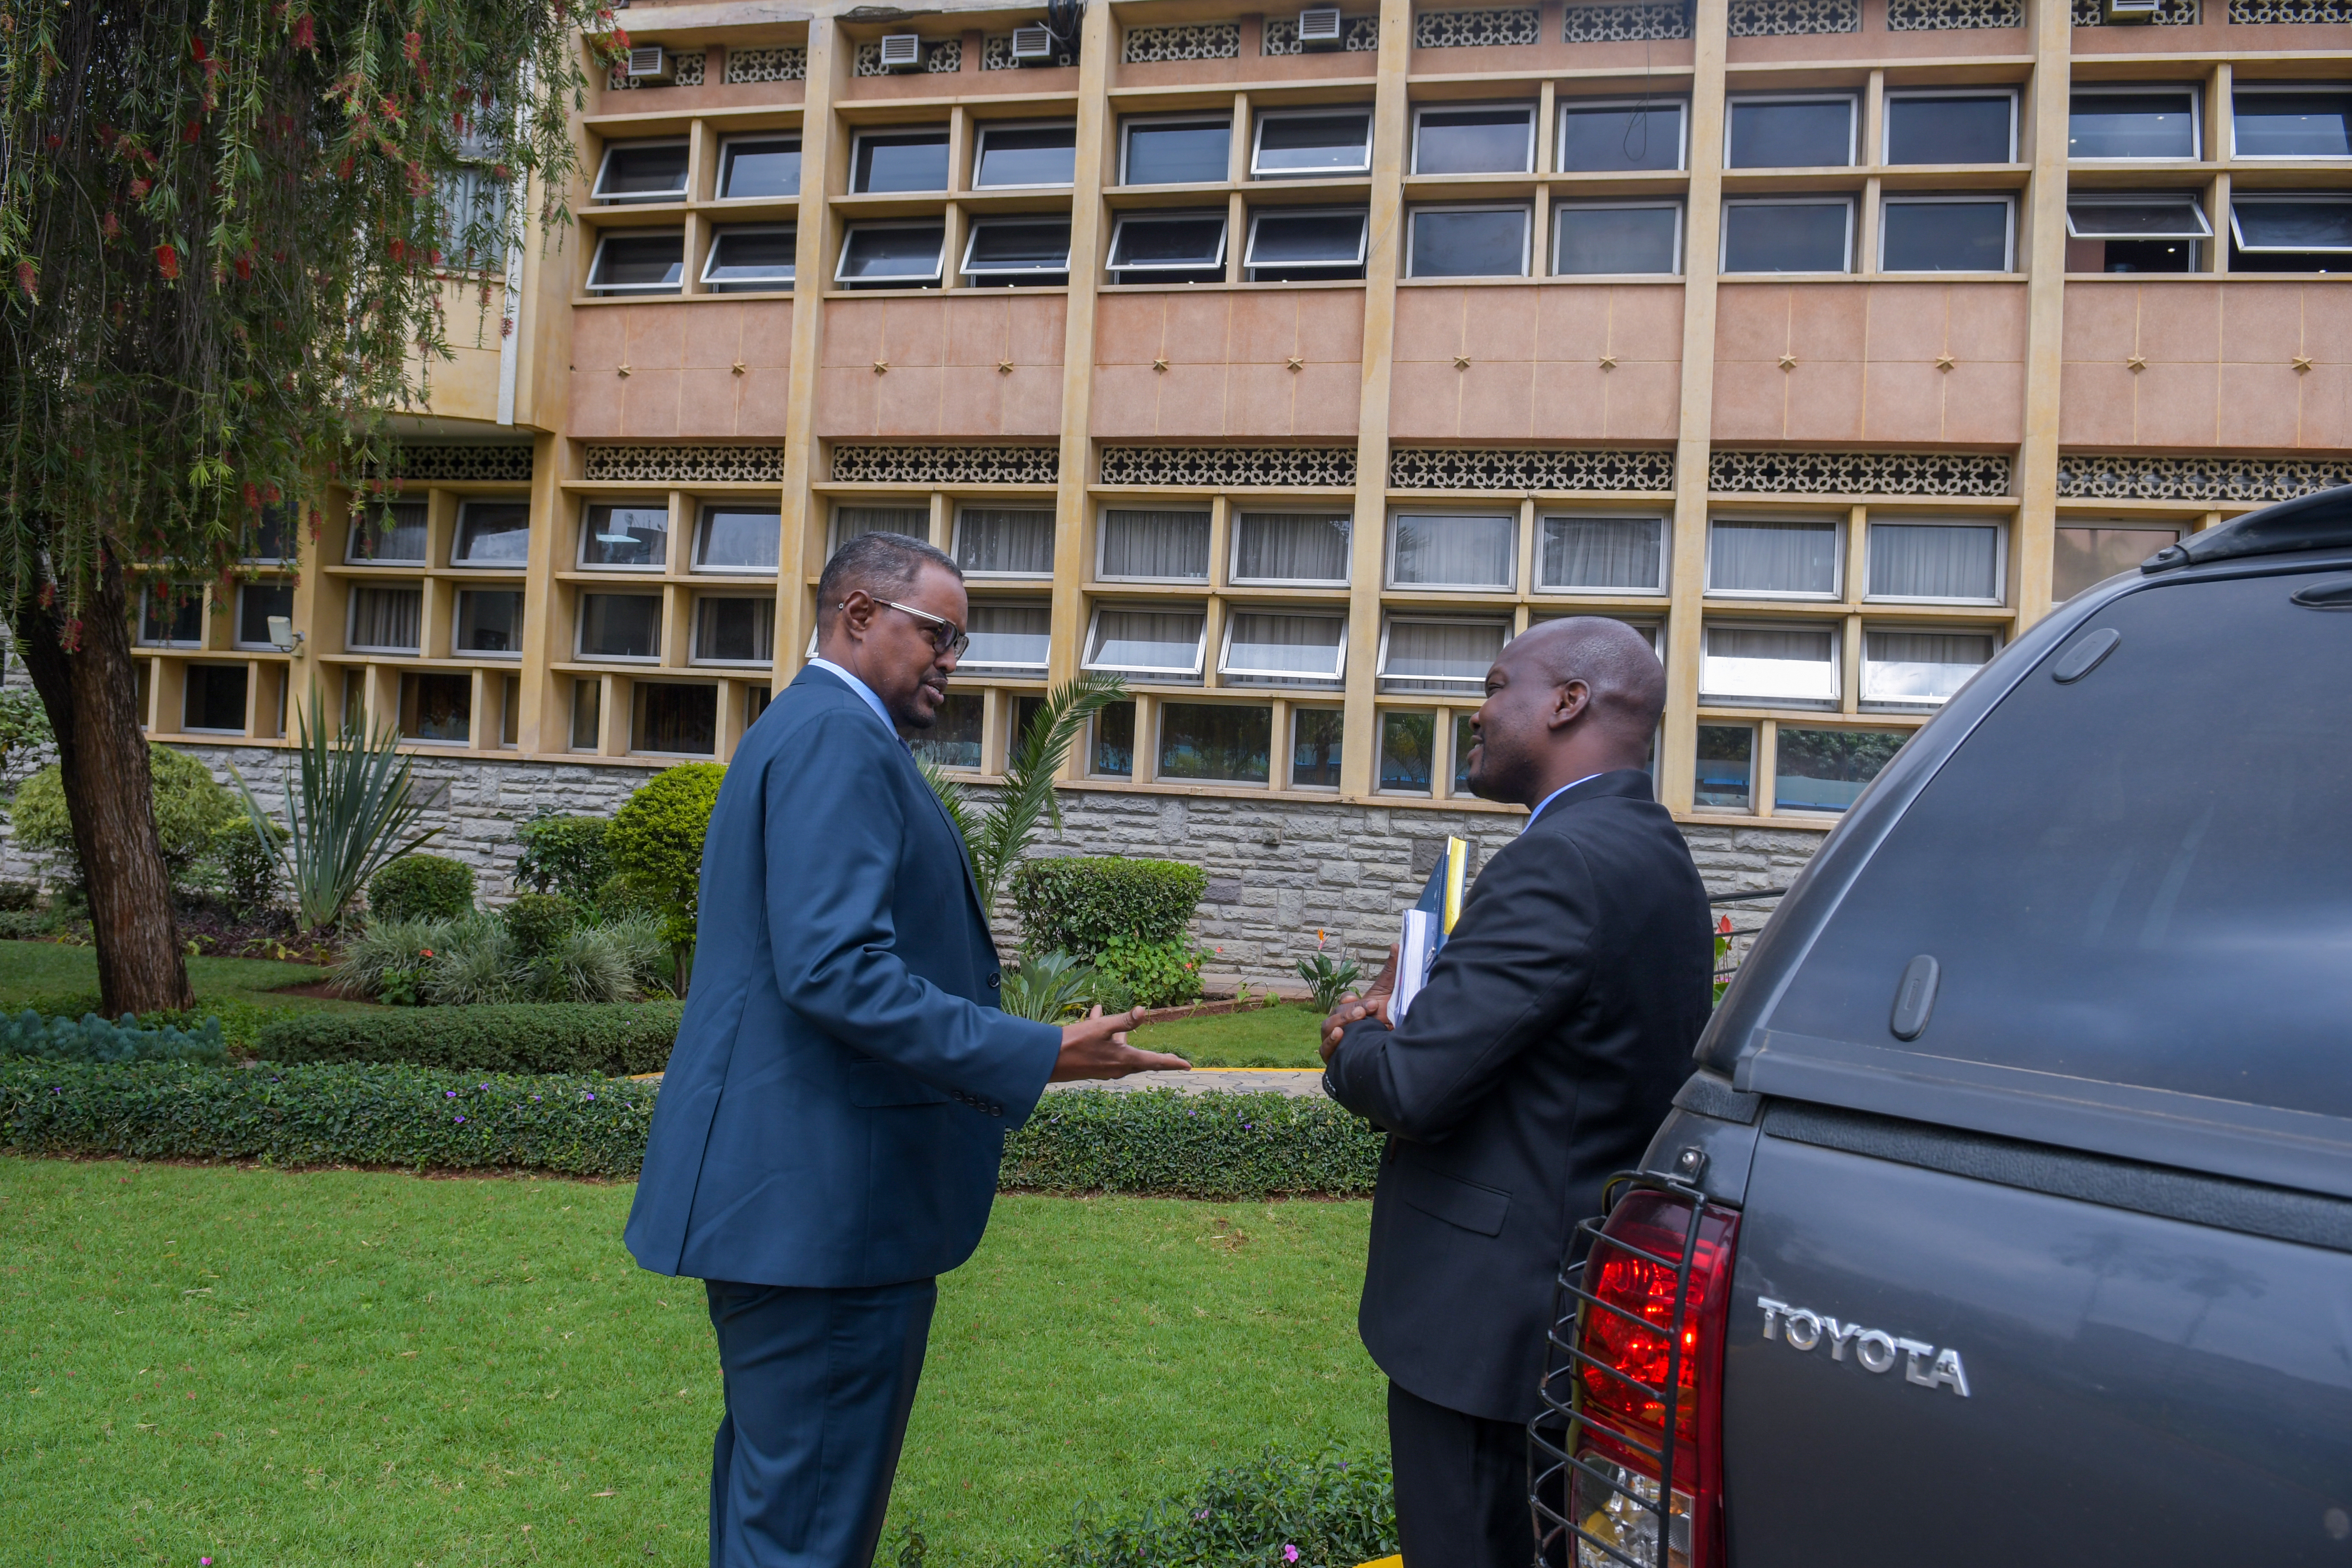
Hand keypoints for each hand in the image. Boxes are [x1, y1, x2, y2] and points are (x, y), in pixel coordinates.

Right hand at [1051, 1005, 1190, 1081]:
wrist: (1046, 1062)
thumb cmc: (1074, 1044)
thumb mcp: (1101, 1028)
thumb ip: (1123, 1021)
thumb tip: (1143, 1011)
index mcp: (1125, 1059)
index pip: (1155, 1061)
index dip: (1173, 1062)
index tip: (1188, 1065)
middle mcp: (1117, 1067)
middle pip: (1140, 1057)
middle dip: (1147, 1049)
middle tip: (1165, 1052)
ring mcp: (1105, 1068)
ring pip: (1119, 1049)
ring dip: (1117, 1033)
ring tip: (1105, 1015)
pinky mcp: (1094, 1066)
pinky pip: (1106, 1049)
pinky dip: (1104, 1034)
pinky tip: (1093, 1015)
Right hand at [1319, 944, 1398, 1062]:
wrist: (1388, 1056)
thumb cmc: (1384, 1024)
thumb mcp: (1389, 996)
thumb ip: (1392, 971)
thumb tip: (1397, 945)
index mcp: (1350, 1009)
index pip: (1345, 1001)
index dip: (1355, 1001)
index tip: (1374, 1003)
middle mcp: (1340, 1023)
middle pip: (1337, 1012)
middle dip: (1351, 1011)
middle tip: (1369, 1011)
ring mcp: (1334, 1040)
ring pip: (1328, 1027)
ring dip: (1342, 1022)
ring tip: (1357, 1022)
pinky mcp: (1334, 1056)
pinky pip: (1325, 1048)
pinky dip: (1331, 1042)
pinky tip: (1340, 1036)